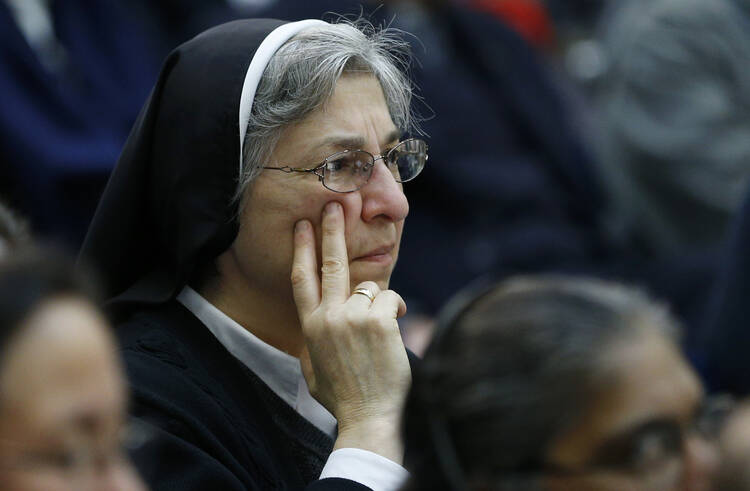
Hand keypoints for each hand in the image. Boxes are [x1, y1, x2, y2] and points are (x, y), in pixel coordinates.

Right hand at [291, 201, 410, 462]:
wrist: (369, 418)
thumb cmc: (344, 399)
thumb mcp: (313, 371)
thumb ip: (312, 344)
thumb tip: (316, 328)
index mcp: (310, 327)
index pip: (301, 279)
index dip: (300, 250)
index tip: (301, 226)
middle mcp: (328, 317)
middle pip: (330, 264)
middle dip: (332, 230)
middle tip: (335, 205)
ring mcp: (352, 316)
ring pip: (369, 286)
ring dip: (379, 300)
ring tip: (382, 330)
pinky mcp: (377, 319)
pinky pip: (390, 297)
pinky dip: (395, 309)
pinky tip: (393, 333)